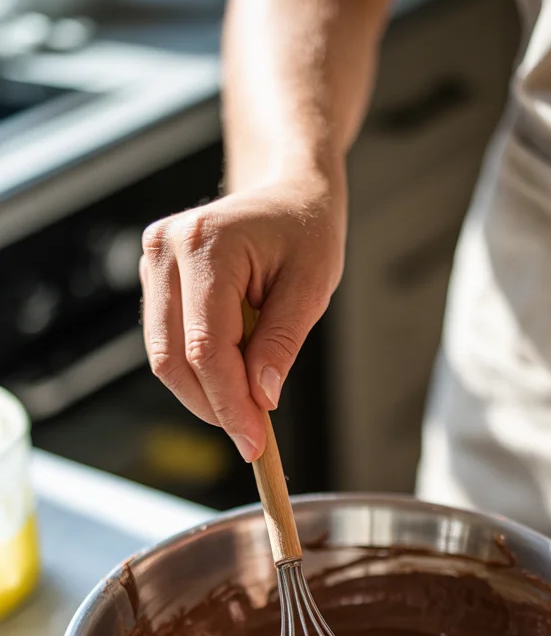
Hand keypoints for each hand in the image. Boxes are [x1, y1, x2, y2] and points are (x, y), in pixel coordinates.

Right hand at [139, 167, 345, 459]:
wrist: (287, 192)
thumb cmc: (305, 231)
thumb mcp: (312, 285)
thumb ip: (282, 342)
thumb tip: (260, 399)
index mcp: (205, 243)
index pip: (206, 346)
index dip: (229, 402)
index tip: (255, 443)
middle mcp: (165, 249)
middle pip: (174, 357)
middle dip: (213, 407)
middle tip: (252, 439)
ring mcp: (152, 262)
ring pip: (164, 357)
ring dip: (203, 395)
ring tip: (247, 410)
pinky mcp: (154, 280)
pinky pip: (168, 343)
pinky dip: (198, 373)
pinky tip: (232, 379)